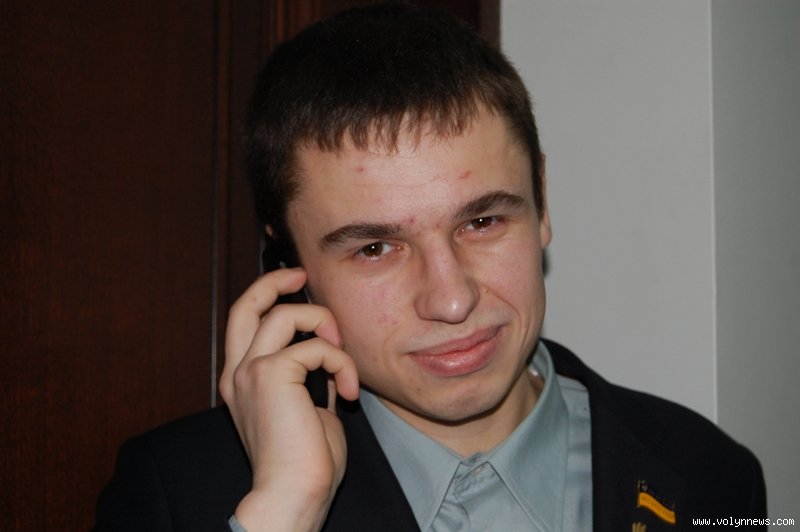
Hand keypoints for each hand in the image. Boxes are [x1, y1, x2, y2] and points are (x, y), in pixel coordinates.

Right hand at [219, 268, 358, 531]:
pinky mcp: (272, 374)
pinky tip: (347, 391)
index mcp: (241, 380)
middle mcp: (238, 371)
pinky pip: (315, 346)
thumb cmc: (304, 462)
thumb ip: (308, 378)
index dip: (268, 297)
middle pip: (247, 304)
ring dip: (323, 325)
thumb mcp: (305, 408)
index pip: (245, 322)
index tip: (296, 286)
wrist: (292, 493)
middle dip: (275, 281)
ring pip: (286, 315)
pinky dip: (340, 362)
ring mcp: (250, 371)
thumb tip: (328, 355)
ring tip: (342, 358)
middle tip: (302, 275)